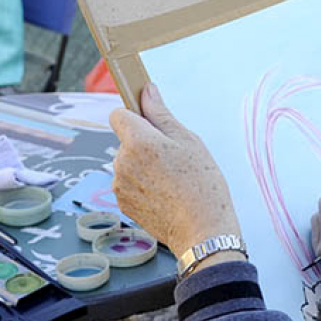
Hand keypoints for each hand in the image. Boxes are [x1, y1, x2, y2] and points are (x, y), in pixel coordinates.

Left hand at [109, 82, 241, 254]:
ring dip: (143, 166)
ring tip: (171, 180)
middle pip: (126, 141)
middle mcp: (122, 161)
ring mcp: (119, 184)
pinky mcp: (122, 202)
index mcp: (138, 140)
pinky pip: (128, 184)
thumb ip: (162, 114)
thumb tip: (147, 90)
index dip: (135, 116)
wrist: (202, 229)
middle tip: (173, 159)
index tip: (149, 121)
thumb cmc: (202, 184)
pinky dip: (142, 185)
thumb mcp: (189, 141)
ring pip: (127, 163)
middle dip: (144, 145)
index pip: (119, 114)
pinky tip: (164, 194)